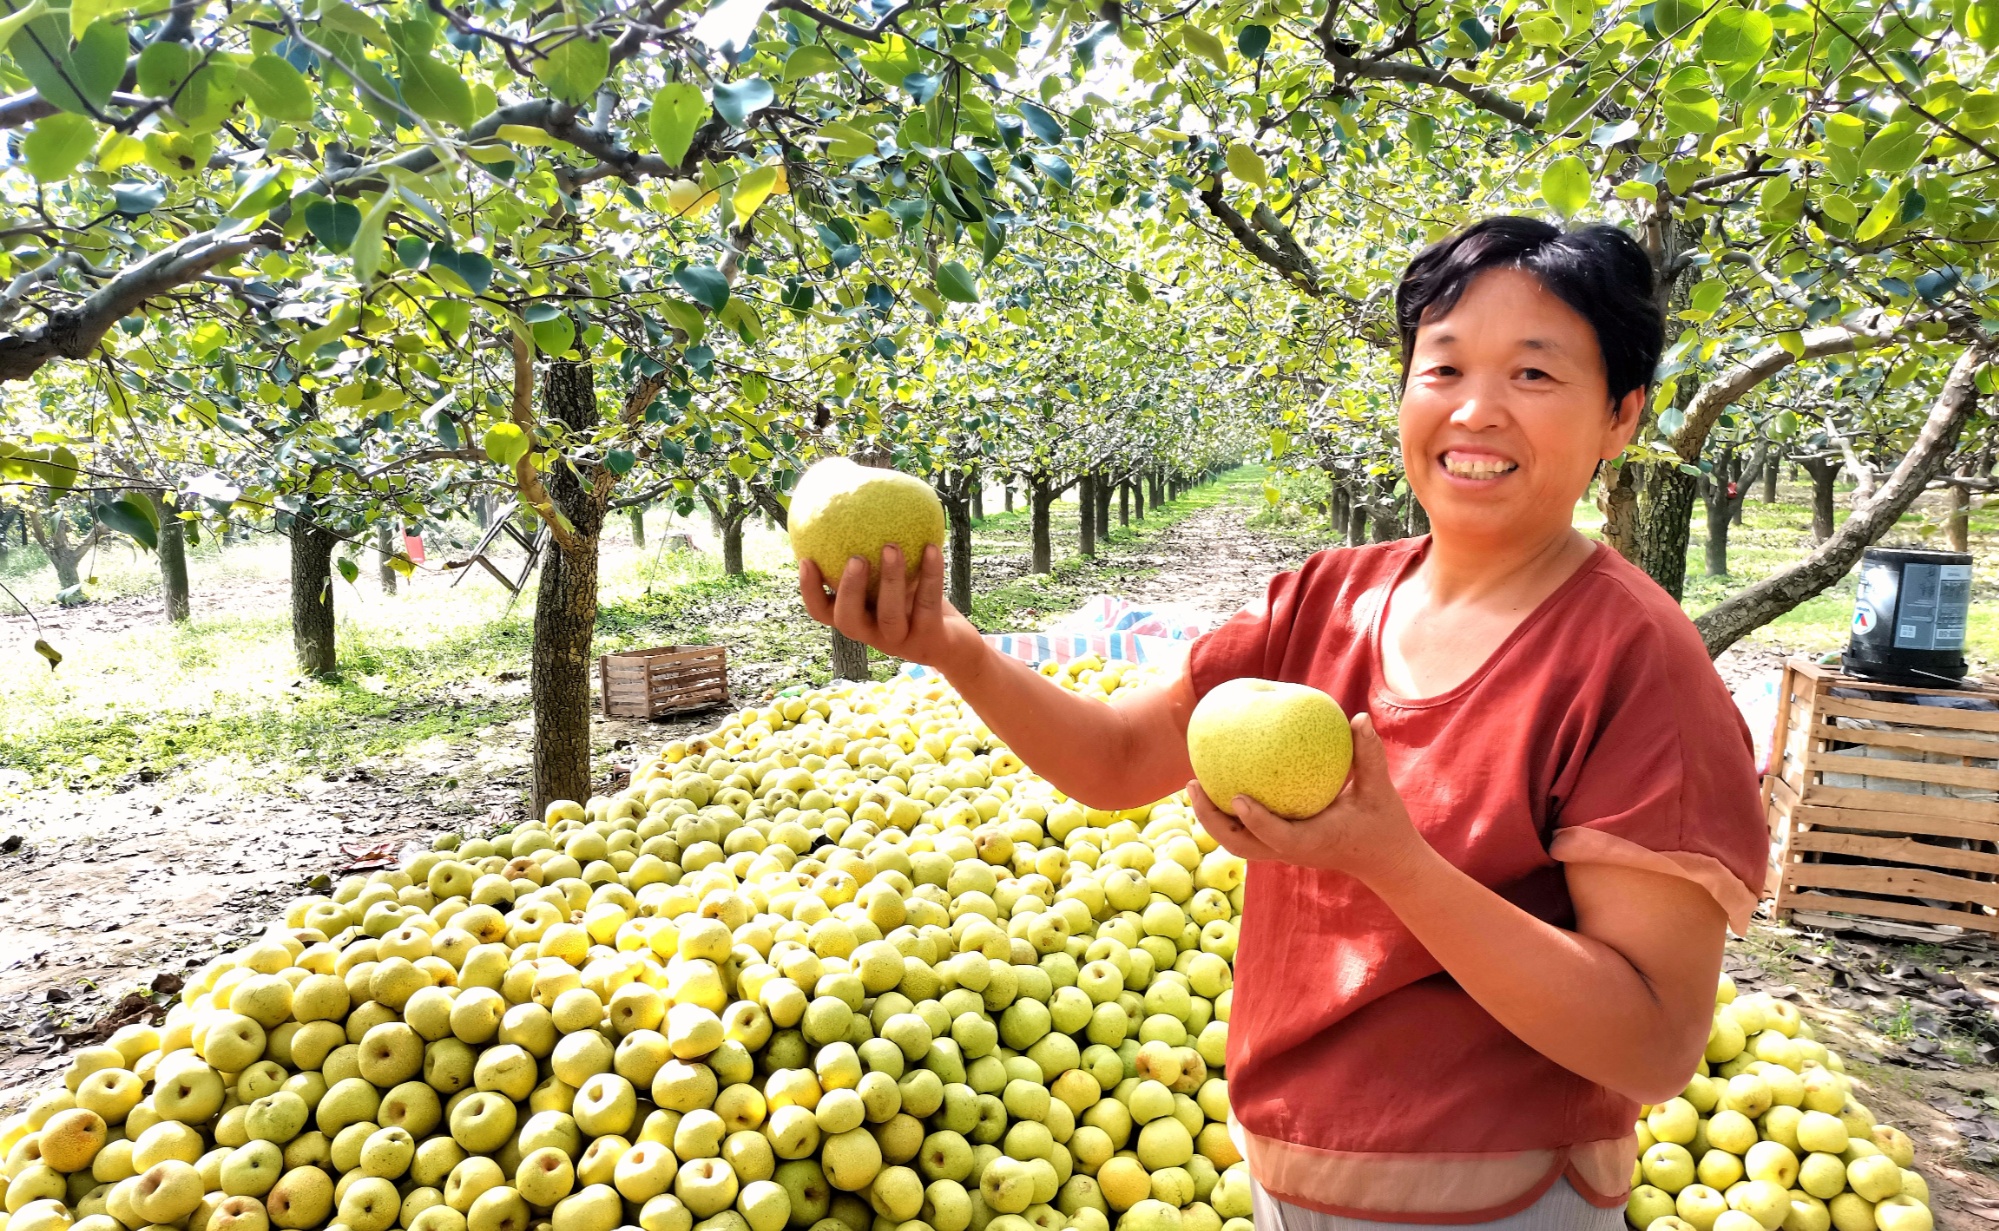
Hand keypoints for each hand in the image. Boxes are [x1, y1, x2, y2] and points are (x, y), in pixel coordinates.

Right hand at [798, 543, 971, 669]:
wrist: (954, 641)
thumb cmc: (916, 600)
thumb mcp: (894, 578)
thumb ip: (874, 554)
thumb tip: (859, 501)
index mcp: (858, 617)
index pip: (823, 611)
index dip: (810, 590)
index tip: (806, 559)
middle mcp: (873, 634)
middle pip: (848, 620)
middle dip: (849, 589)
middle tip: (855, 558)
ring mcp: (900, 640)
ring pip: (889, 615)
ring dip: (890, 580)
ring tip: (891, 547)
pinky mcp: (929, 640)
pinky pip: (928, 604)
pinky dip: (930, 575)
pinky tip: (932, 548)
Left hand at [1187, 713, 1428, 887]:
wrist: (1384, 858)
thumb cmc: (1382, 822)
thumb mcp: (1379, 789)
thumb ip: (1368, 754)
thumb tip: (1358, 718)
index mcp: (1313, 842)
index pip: (1278, 836)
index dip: (1256, 820)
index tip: (1238, 797)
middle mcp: (1291, 851)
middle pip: (1240, 845)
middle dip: (1211, 820)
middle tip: (1193, 785)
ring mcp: (1281, 852)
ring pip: (1236, 842)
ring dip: (1212, 818)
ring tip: (1193, 785)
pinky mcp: (1279, 846)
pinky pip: (1245, 832)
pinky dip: (1227, 814)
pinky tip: (1218, 783)